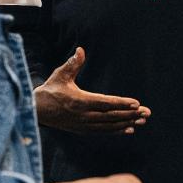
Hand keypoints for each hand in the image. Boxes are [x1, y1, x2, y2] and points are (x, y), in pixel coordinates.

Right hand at [34, 47, 151, 133]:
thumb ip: (72, 64)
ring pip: (109, 126)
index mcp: (79, 101)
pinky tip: (129, 129)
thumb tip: (80, 50)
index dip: (121, 103)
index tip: (136, 103)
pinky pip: (103, 132)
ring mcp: (83, 125)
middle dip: (130, 114)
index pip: (105, 103)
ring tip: (142, 121)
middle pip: (111, 116)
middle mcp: (83, 115)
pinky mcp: (82, 130)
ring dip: (127, 123)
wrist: (36, 111)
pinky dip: (117, 131)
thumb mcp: (59, 75)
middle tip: (147, 113)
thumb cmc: (50, 90)